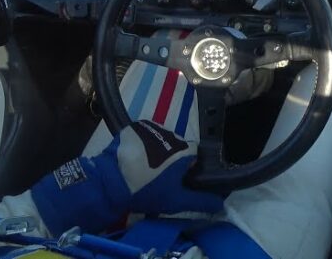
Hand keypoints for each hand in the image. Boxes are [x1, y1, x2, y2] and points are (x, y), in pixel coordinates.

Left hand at [31, 121, 221, 234]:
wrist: (110, 181)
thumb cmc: (147, 190)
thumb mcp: (176, 201)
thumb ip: (201, 202)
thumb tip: (221, 204)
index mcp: (185, 150)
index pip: (194, 156)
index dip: (187, 168)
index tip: (178, 180)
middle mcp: (172, 133)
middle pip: (177, 147)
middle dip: (170, 159)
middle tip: (158, 177)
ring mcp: (152, 128)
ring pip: (160, 140)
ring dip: (155, 151)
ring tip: (143, 168)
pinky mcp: (134, 127)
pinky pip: (144, 135)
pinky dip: (141, 144)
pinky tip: (133, 158)